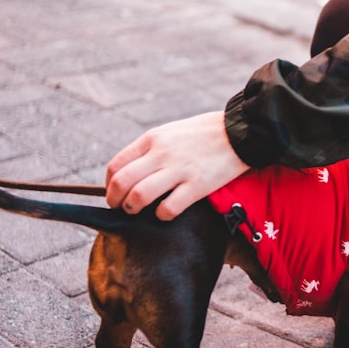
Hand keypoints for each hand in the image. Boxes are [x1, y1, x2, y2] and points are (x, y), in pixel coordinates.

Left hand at [105, 111, 249, 220]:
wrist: (240, 132)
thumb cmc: (204, 133)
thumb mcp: (170, 132)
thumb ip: (150, 150)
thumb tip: (131, 173)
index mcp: (152, 139)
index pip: (115, 166)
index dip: (109, 185)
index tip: (114, 193)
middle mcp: (161, 154)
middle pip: (121, 183)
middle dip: (115, 201)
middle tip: (121, 207)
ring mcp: (179, 170)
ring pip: (139, 196)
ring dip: (133, 209)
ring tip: (138, 211)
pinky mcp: (197, 185)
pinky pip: (168, 208)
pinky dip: (161, 215)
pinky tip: (165, 212)